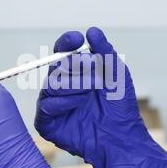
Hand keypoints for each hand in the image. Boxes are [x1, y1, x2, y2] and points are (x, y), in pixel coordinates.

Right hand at [35, 27, 166, 167]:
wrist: (121, 137)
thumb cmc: (119, 107)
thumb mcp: (116, 74)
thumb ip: (105, 51)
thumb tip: (92, 30)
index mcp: (75, 73)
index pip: (61, 52)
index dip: (66, 43)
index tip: (77, 39)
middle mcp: (61, 86)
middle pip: (55, 66)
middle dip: (75, 65)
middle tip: (95, 71)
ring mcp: (54, 104)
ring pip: (51, 84)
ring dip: (74, 85)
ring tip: (91, 92)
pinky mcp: (48, 123)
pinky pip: (45, 106)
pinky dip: (62, 102)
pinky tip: (80, 104)